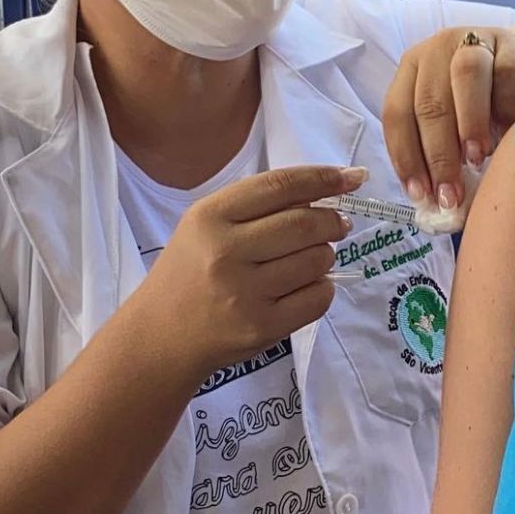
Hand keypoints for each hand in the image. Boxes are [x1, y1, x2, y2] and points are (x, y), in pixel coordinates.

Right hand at [129, 164, 365, 388]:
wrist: (161, 336)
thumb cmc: (191, 271)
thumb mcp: (207, 225)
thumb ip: (259, 204)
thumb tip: (331, 185)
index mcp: (210, 217)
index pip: (281, 186)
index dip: (323, 178)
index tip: (352, 177)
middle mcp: (225, 252)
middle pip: (306, 223)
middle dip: (334, 220)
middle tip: (339, 223)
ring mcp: (244, 293)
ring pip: (317, 259)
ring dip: (325, 254)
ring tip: (312, 257)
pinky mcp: (262, 327)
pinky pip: (319, 297)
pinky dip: (322, 287)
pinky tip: (305, 286)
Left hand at [383, 21, 514, 209]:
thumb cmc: (489, 102)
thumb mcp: (456, 124)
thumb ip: (441, 151)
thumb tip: (432, 203)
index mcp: (413, 70)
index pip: (397, 113)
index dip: (406, 156)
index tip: (421, 195)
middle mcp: (437, 50)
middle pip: (429, 101)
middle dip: (438, 154)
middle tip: (452, 193)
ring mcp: (476, 41)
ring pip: (464, 77)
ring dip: (468, 124)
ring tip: (477, 161)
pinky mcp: (514, 44)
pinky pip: (507, 73)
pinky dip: (506, 107)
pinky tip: (508, 135)